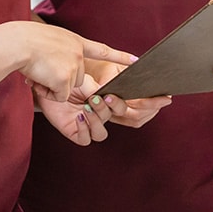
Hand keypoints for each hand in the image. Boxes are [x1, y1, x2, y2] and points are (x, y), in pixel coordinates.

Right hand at [16, 23, 134, 102]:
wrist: (17, 43)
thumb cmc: (24, 42)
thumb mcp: (51, 41)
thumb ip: (63, 53)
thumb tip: (64, 74)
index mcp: (76, 42)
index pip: (103, 50)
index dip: (120, 57)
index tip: (136, 60)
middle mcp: (79, 53)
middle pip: (77, 79)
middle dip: (60, 80)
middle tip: (44, 68)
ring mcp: (74, 66)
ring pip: (67, 89)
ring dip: (52, 86)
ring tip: (39, 71)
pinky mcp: (66, 79)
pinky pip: (59, 96)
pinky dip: (47, 93)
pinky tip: (39, 79)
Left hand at [39, 74, 171, 143]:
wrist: (47, 79)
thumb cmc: (72, 75)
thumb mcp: (96, 74)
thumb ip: (115, 80)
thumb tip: (136, 72)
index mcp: (114, 101)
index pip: (139, 107)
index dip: (153, 105)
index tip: (165, 98)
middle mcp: (105, 115)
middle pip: (124, 122)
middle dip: (119, 108)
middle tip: (110, 97)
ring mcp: (90, 125)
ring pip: (103, 132)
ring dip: (99, 118)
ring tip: (89, 104)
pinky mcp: (75, 131)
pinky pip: (86, 139)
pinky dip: (84, 128)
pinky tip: (79, 115)